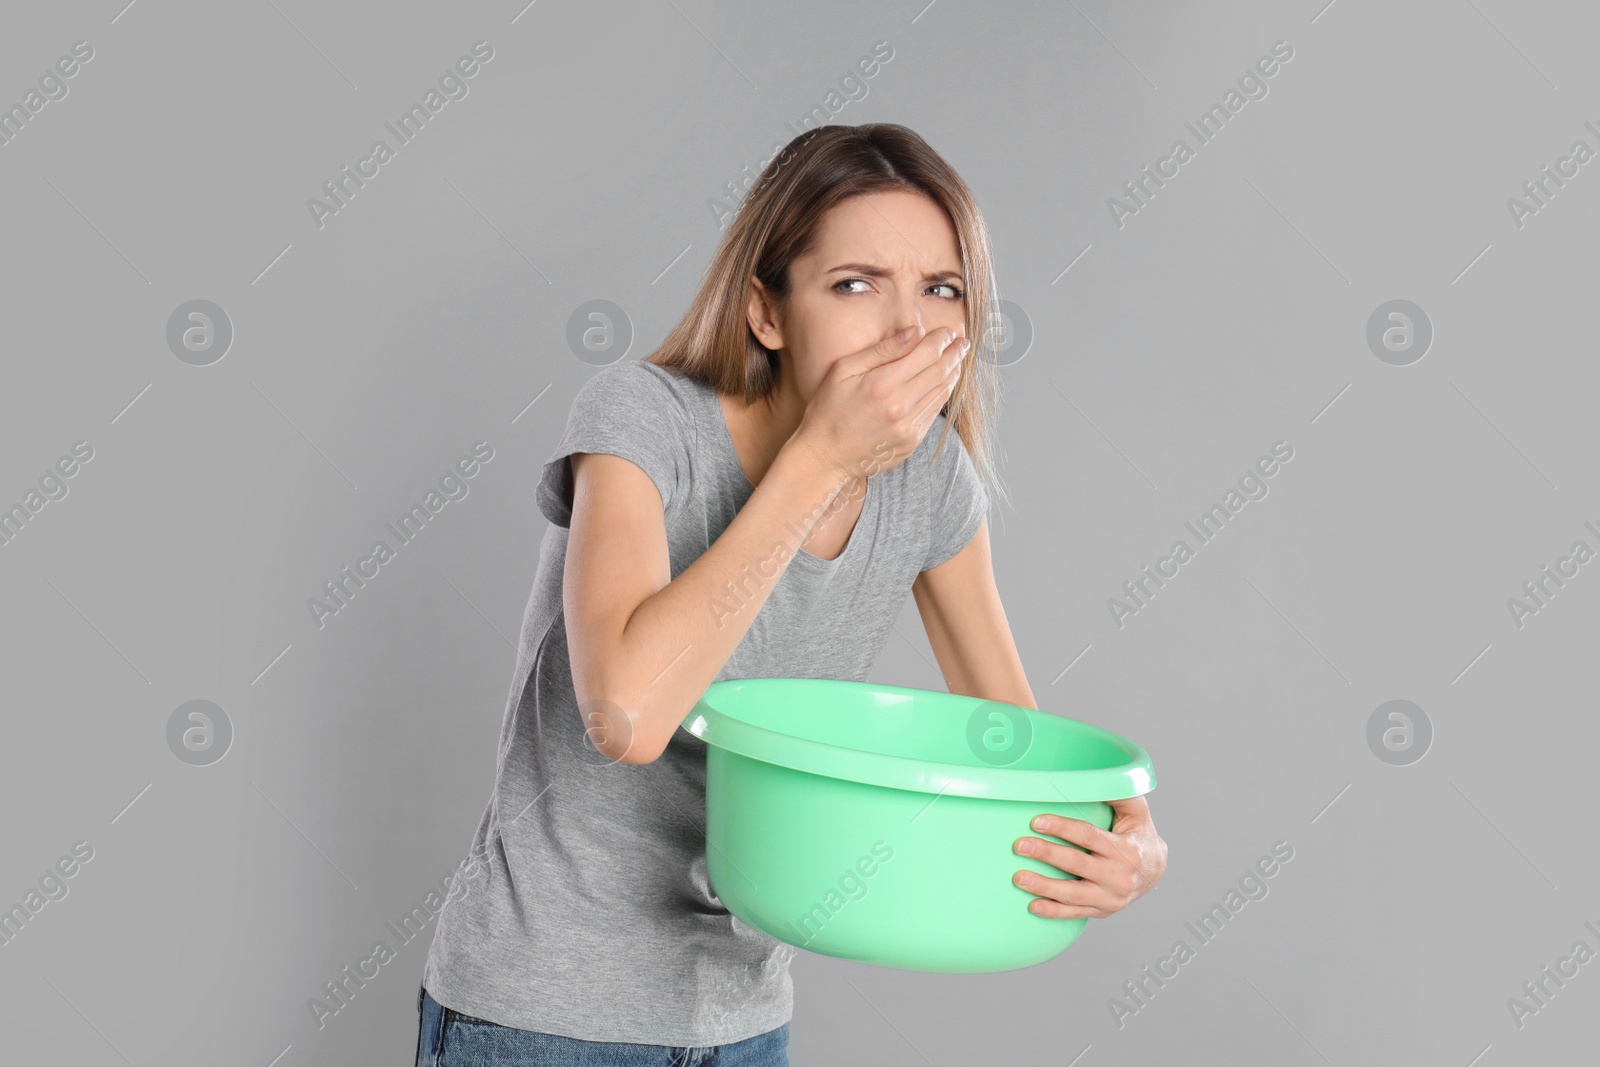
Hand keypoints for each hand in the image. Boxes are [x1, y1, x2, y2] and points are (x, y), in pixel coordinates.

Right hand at [790, 322, 967, 483]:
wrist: (824, 456)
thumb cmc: (828, 409)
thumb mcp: (844, 370)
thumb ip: (882, 350)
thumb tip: (915, 332)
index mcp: (882, 384)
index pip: (926, 354)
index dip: (941, 339)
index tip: (947, 331)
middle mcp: (899, 406)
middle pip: (940, 372)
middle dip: (954, 353)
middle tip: (962, 342)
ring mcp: (908, 427)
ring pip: (942, 393)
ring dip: (952, 373)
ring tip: (957, 359)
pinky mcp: (911, 442)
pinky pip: (933, 412)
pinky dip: (942, 395)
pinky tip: (943, 384)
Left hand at [1011, 796, 1166, 918]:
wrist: (1155, 871)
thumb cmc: (1138, 833)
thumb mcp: (1137, 811)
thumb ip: (1119, 793)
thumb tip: (1095, 776)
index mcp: (1127, 849)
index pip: (1089, 837)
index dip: (1062, 828)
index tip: (1037, 821)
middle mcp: (1120, 876)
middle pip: (1077, 864)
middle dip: (1047, 854)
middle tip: (1019, 846)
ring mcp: (1111, 897)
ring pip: (1074, 893)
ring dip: (1044, 886)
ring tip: (1019, 878)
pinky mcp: (1103, 910)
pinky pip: (1076, 913)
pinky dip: (1054, 911)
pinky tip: (1033, 906)